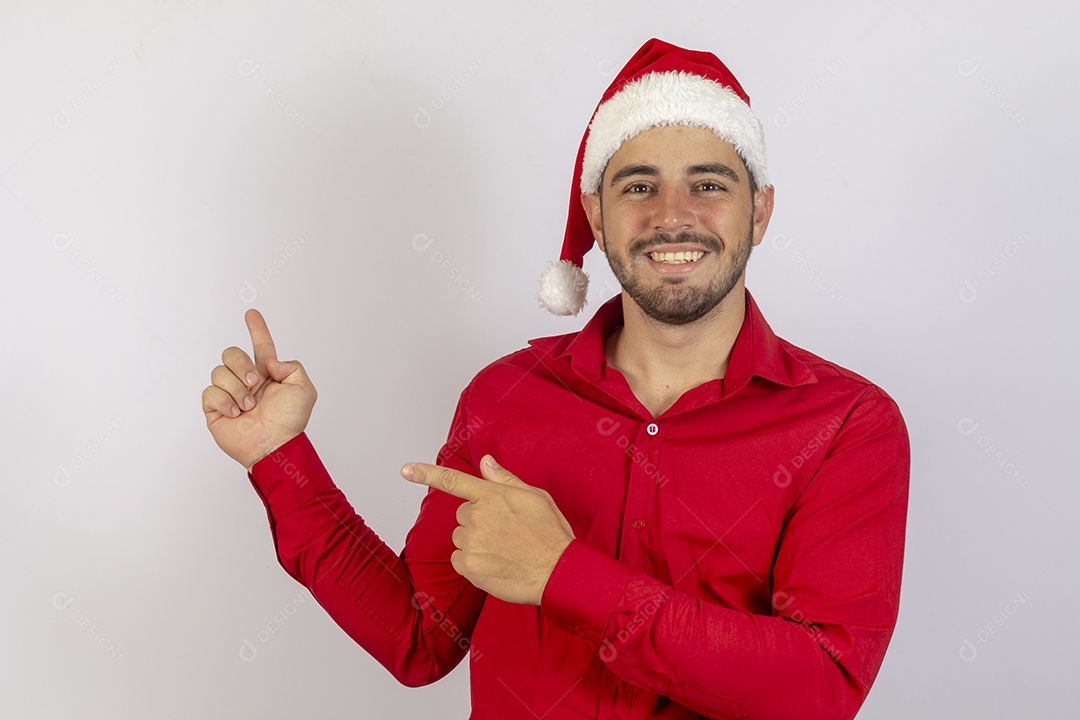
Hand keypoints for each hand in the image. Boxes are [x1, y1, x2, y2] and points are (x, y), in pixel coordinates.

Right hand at [202, 309, 316, 470]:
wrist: (274, 444)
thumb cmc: (291, 422)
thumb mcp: (304, 389)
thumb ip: (290, 366)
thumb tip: (268, 363)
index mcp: (267, 374)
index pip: (260, 346)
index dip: (256, 329)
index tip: (251, 313)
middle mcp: (246, 380)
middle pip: (230, 353)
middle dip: (241, 365)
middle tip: (254, 383)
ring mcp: (229, 394)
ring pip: (218, 371)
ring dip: (236, 388)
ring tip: (248, 406)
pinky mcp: (215, 408)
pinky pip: (210, 391)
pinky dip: (225, 401)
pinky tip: (236, 413)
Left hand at [401, 455, 574, 605]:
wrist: (557, 572)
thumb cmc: (550, 533)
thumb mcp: (534, 496)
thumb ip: (504, 479)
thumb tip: (486, 462)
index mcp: (492, 495)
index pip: (453, 480)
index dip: (426, 473)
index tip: (405, 469)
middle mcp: (478, 516)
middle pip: (462, 515)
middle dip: (478, 520)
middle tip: (505, 532)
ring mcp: (472, 542)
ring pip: (461, 537)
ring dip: (476, 542)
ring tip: (504, 549)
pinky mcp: (469, 566)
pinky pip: (460, 559)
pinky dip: (473, 562)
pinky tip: (496, 563)